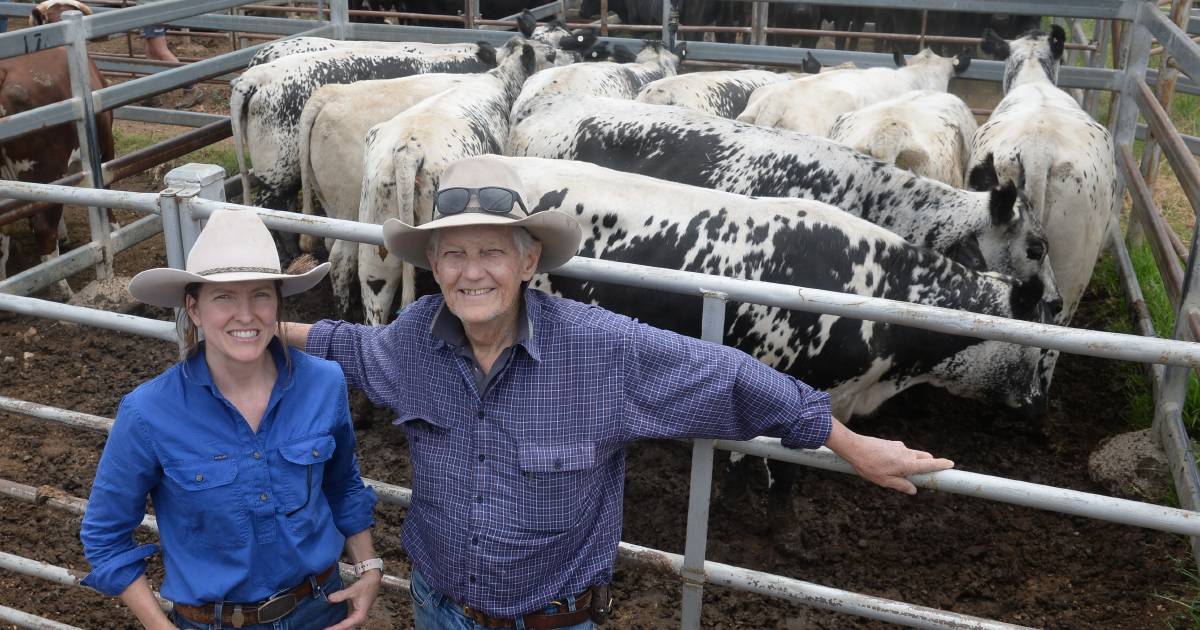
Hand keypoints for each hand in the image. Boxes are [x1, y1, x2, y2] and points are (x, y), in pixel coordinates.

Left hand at [323, 571, 381, 629]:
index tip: (325, 629)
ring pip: (346, 626)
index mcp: (359, 616)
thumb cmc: (366, 586)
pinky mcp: (353, 613)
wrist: (373, 581)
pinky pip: (345, 621)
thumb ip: (341, 595)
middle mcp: (358, 618)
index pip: (345, 625)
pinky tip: (330, 621)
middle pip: (346, 628)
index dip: (335, 628)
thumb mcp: (353, 590)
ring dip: (337, 627)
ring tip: (326, 627)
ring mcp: (355, 616)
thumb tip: (329, 598)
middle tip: (324, 629)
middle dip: (336, 629)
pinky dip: (338, 622)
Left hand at [825, 420, 953, 494]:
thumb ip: (901, 485)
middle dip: (929, 464)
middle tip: (927, 474)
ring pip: (913, 454)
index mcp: (907, 464)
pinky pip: (902, 452)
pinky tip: (888, 465)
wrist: (854, 447)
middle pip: (924, 457)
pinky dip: (902, 458)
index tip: (952, 464)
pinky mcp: (891, 444)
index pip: (930, 464)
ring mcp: (899, 447)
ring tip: (900, 473)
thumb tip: (913, 490)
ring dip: (913, 462)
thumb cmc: (869, 466)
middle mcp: (906, 453)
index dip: (942, 464)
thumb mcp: (885, 481)